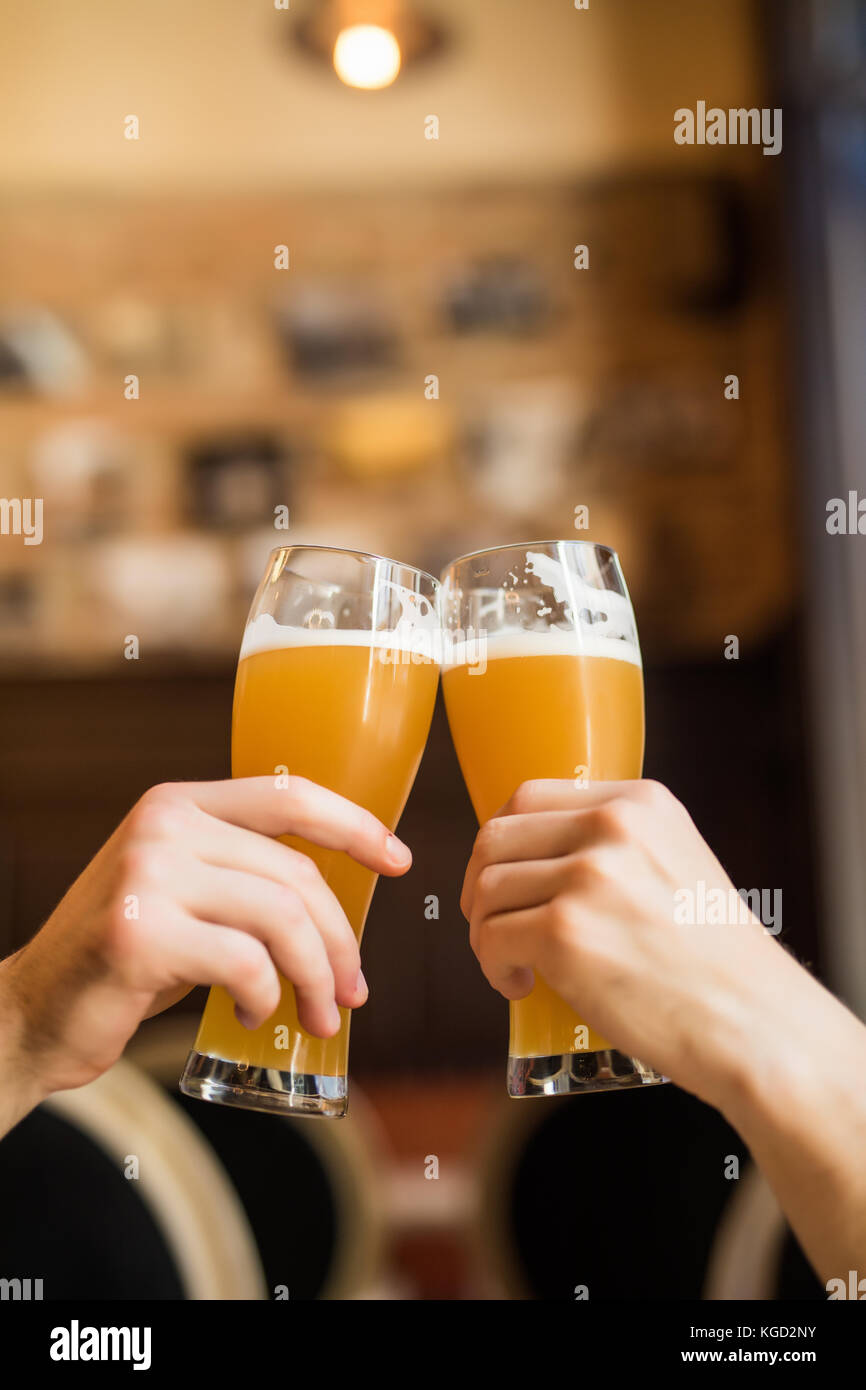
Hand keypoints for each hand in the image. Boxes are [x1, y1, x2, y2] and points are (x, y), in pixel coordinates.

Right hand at [0, 777, 411, 1101]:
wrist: (32, 1013)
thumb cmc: (123, 961)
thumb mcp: (183, 895)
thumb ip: (240, 876)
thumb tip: (336, 906)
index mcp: (178, 805)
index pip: (288, 797)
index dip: (354, 826)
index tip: (398, 860)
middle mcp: (163, 825)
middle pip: (295, 874)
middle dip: (339, 940)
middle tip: (351, 991)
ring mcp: (147, 875)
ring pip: (280, 918)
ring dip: (314, 976)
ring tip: (316, 1015)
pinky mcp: (139, 933)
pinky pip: (244, 963)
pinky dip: (264, 996)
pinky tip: (250, 1014)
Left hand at [460, 778, 830, 1108]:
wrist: (756, 1023)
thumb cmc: (717, 963)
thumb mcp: (677, 864)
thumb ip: (619, 847)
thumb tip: (538, 860)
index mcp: (640, 803)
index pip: (528, 796)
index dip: (502, 841)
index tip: (506, 878)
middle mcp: (612, 827)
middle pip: (496, 837)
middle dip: (480, 886)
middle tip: (493, 926)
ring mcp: (587, 877)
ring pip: (487, 890)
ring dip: (485, 932)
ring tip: (513, 964)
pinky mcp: (566, 933)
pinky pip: (492, 939)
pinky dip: (492, 968)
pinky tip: (520, 985)